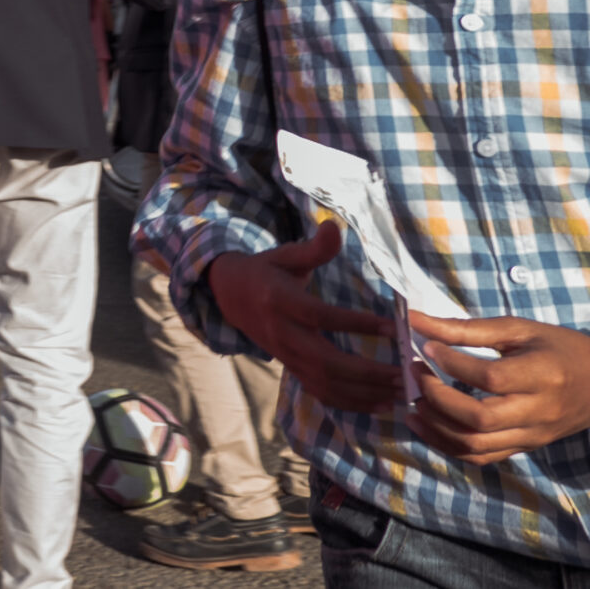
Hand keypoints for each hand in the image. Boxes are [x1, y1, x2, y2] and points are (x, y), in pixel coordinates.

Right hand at [206, 222, 398, 411]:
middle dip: (368, 371)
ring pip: (326, 382)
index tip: (394, 327)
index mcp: (279, 301)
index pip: (320, 316)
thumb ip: (312, 248)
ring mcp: (285, 355)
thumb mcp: (284, 255)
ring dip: (366, 392)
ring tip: (402, 391)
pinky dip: (352, 404)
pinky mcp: (291, 369)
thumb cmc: (265, 271)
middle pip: (325, 361)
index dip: (357, 323)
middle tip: (405, 373)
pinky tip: (382, 405)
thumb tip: (334, 227)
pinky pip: (321, 393)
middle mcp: (281, 333)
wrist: (228, 296)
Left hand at [405, 311, 589, 464]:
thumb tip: (416, 321)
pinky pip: (481, 457)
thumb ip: (468, 329)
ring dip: (435, 425)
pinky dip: (447, 445)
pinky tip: (425, 424)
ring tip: (413, 400)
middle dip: (437, 397)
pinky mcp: (525, 448)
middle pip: (480, 418)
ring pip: (476, 444)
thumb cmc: (558, 348)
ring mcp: (532, 436)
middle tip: (415, 372)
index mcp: (543, 376)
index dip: (452, 363)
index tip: (427, 346)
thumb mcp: (519, 329)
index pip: (491, 378)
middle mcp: (539, 412)